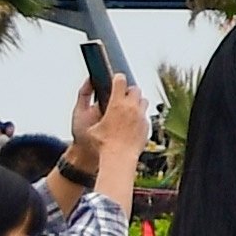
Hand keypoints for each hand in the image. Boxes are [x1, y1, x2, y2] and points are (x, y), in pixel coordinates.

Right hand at [73, 74, 148, 195]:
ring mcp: (141, 116)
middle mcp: (132, 108)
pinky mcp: (147, 126)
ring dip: (137, 102)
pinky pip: (145, 116)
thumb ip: (89, 109)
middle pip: (135, 89)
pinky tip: (133, 122)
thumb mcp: (91, 127)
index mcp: (117, 104)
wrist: (119, 158)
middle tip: (123, 95)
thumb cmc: (102, 144)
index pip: (120, 81)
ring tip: (129, 108)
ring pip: (143, 100)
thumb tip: (87, 99)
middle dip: (129, 91)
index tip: (117, 78)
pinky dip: (140, 116)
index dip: (118, 78)